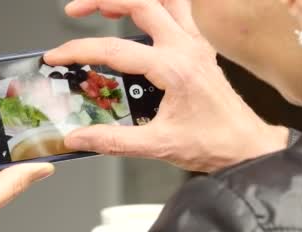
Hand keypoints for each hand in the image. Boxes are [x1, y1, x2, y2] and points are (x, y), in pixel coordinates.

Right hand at [45, 0, 288, 171]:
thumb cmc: (212, 144)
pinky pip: (180, 10)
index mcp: (173, 69)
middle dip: (102, 0)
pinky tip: (140, 14)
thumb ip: (111, 141)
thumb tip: (77, 138)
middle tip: (75, 11)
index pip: (114, 50)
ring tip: (105, 4)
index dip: (78, 51)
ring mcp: (195, 44)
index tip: (56, 57)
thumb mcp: (157, 145)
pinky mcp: (199, 47)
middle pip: (141, 3)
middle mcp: (185, 48)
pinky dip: (158, 4)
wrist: (246, 146)